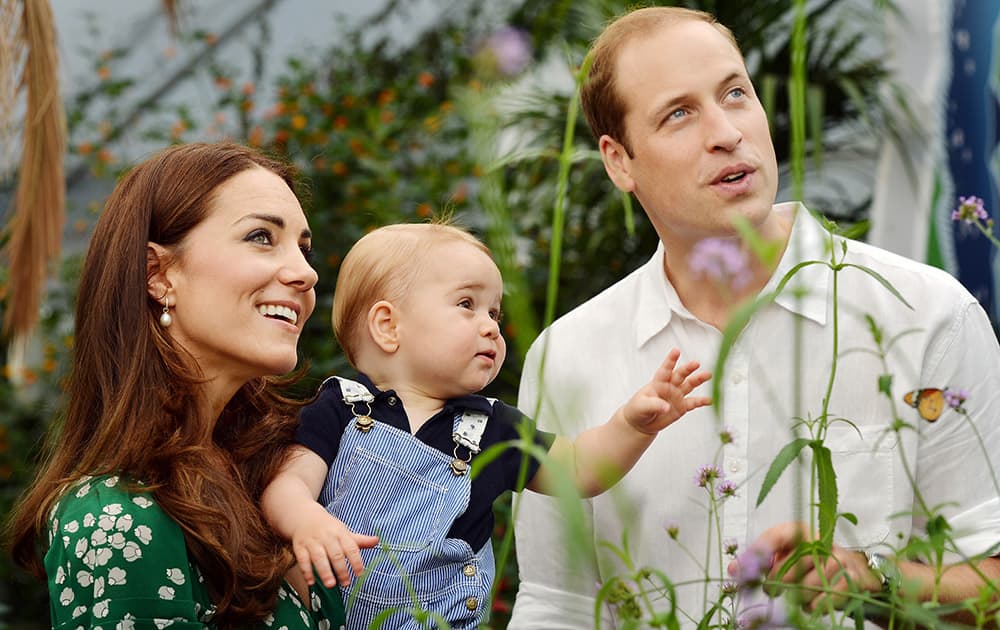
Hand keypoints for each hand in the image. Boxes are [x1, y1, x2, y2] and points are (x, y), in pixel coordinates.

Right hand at [290, 502, 379, 587]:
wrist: (304, 516)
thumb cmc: (328, 528)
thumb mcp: (344, 532)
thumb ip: (359, 540)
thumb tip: (377, 541)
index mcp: (340, 533)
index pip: (351, 547)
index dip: (356, 561)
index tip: (360, 574)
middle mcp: (327, 537)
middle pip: (335, 554)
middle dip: (341, 569)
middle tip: (346, 583)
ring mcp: (312, 542)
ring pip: (319, 557)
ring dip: (325, 572)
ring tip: (331, 585)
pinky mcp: (299, 546)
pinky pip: (302, 560)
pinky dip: (306, 571)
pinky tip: (311, 582)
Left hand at [622, 348, 711, 433]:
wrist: (641, 423)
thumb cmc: (637, 410)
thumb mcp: (641, 406)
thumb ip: (654, 405)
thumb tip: (666, 407)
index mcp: (658, 382)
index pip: (665, 369)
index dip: (670, 360)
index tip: (676, 351)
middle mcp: (669, 386)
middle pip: (680, 374)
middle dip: (688, 368)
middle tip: (696, 363)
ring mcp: (677, 395)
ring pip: (690, 385)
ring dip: (698, 379)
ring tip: (707, 375)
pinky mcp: (682, 406)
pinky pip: (693, 403)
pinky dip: (701, 401)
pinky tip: (709, 400)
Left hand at [731, 522, 882, 612]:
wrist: (855, 573)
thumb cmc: (812, 563)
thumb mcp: (786, 556)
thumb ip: (761, 561)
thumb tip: (735, 569)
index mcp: (800, 531)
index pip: (775, 536)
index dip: (758, 553)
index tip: (743, 570)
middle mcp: (820, 541)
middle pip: (790, 566)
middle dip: (777, 583)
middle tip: (772, 590)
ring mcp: (838, 559)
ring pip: (806, 586)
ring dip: (797, 598)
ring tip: (797, 596)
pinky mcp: (852, 578)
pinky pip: (823, 600)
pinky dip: (814, 606)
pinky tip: (813, 603)